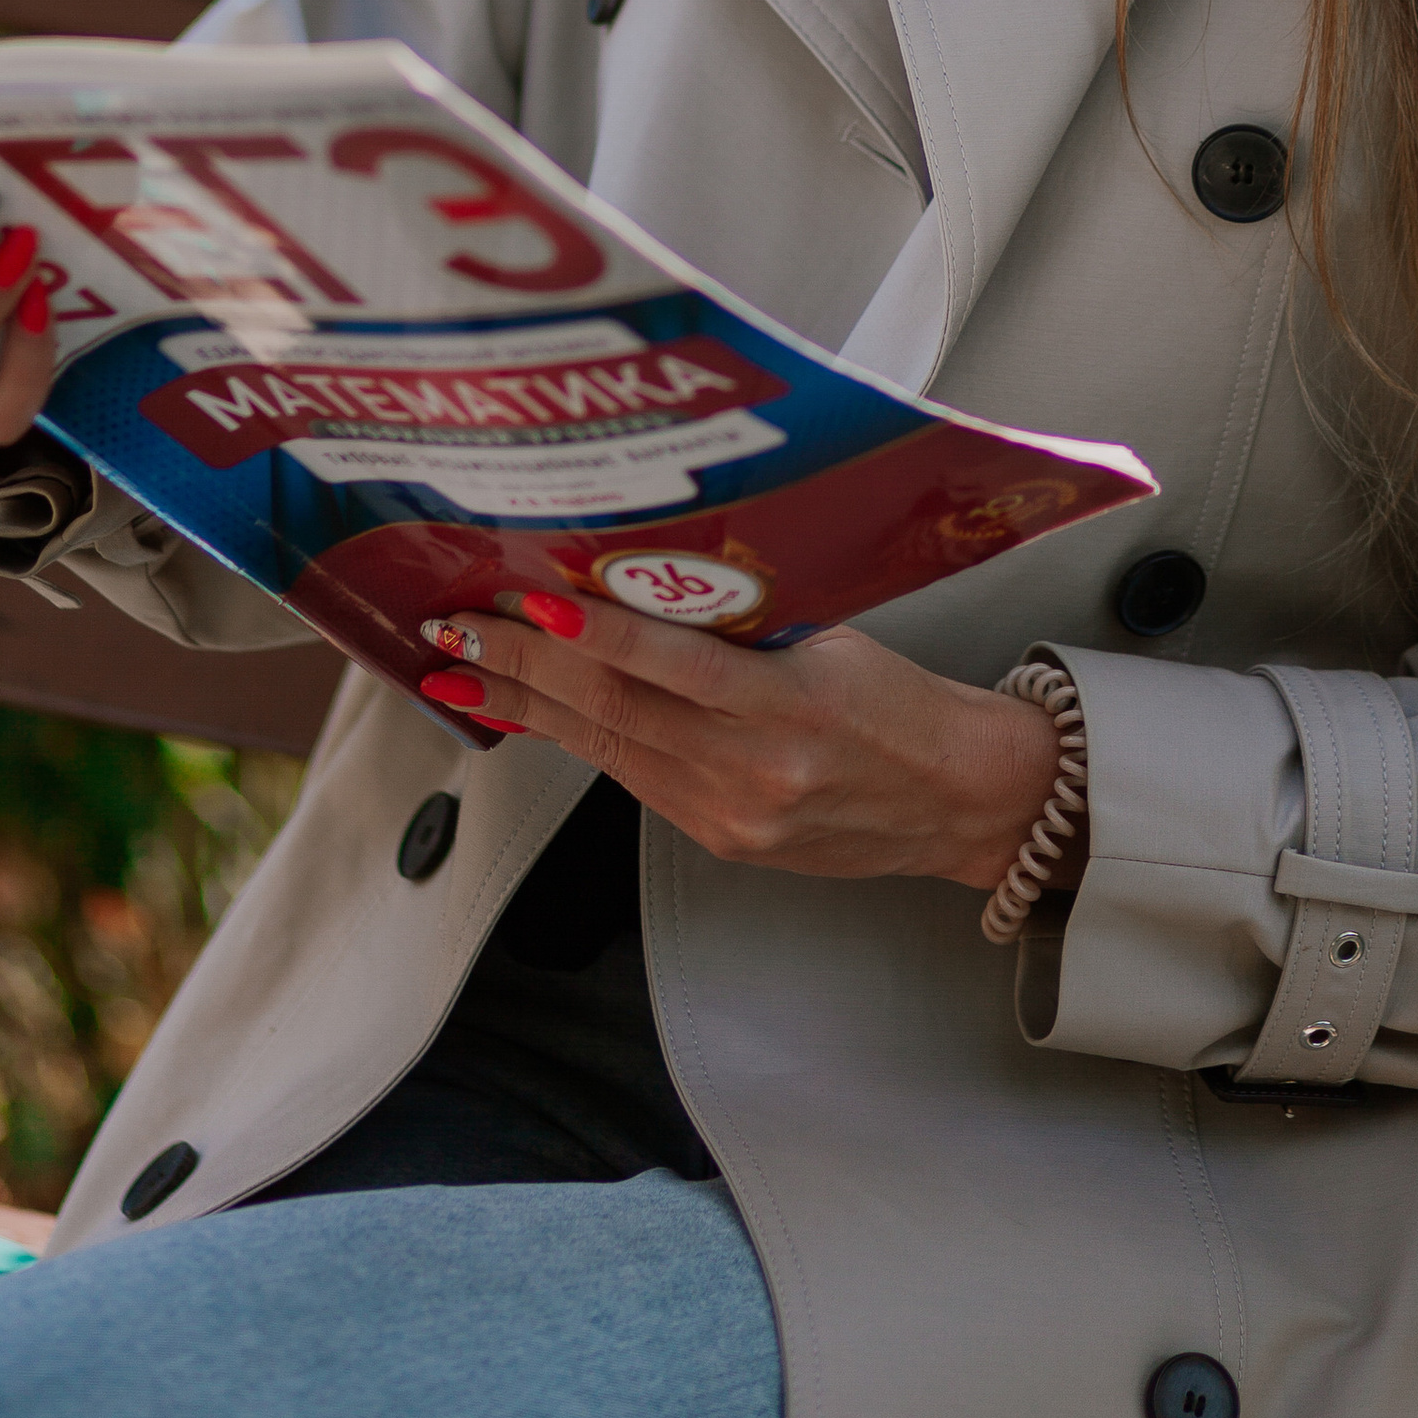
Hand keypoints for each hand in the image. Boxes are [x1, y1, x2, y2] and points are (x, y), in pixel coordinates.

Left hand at [416, 597, 1067, 891]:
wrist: (960, 801)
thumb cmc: (901, 702)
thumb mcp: (833, 641)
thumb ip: (744, 624)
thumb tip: (644, 576)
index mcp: (795, 709)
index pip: (678, 667)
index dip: (600, 634)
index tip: (534, 602)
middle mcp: (757, 773)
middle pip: (620, 711)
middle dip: (525, 668)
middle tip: (457, 631)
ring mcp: (733, 816)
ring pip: (610, 750)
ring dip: (528, 709)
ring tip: (461, 674)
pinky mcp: (722, 842)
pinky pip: (635, 780)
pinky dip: (580, 740)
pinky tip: (533, 714)